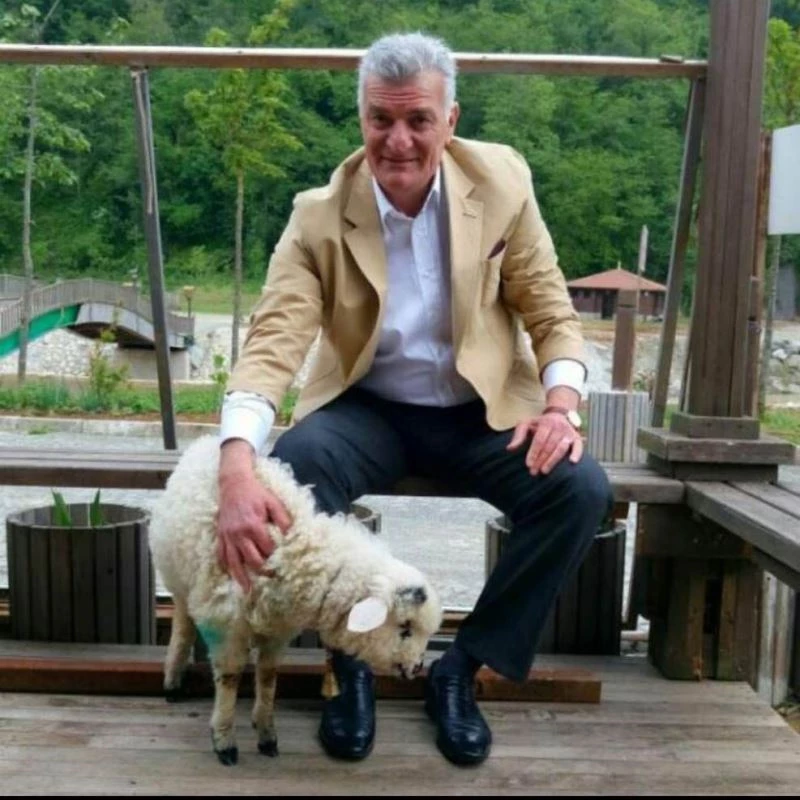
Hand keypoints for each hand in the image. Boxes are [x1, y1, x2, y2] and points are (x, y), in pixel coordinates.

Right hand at [216, 440, 291, 591]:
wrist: (233, 483)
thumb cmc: (256, 493)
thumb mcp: (273, 502)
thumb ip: (284, 519)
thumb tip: (292, 536)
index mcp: (254, 525)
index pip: (266, 550)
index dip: (276, 559)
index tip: (283, 567)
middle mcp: (239, 534)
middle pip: (251, 560)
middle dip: (262, 571)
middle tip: (271, 579)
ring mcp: (227, 536)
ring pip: (234, 562)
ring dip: (241, 577)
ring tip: (247, 591)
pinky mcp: (220, 535)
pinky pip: (221, 555)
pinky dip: (226, 566)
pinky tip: (230, 575)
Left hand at [507, 411, 583, 476]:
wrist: (559, 415)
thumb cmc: (540, 423)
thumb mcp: (527, 424)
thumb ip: (518, 436)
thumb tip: (509, 449)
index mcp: (546, 424)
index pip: (539, 440)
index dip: (533, 453)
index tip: (528, 464)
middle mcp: (558, 427)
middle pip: (549, 446)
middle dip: (541, 460)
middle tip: (534, 472)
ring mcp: (569, 433)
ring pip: (561, 448)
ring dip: (553, 460)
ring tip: (545, 471)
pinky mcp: (577, 438)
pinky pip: (579, 446)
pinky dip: (577, 453)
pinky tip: (572, 462)